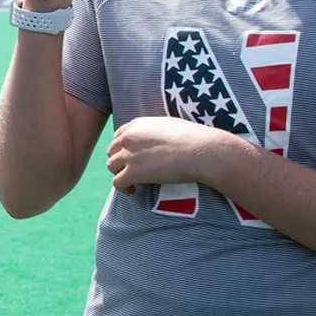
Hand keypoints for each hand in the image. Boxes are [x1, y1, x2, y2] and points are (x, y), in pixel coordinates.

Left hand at [106, 116, 246, 193]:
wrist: (203, 151)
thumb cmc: (195, 139)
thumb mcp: (170, 125)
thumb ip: (155, 130)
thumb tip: (157, 140)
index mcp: (138, 124)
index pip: (119, 136)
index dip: (123, 148)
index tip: (131, 157)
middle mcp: (129, 137)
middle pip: (112, 151)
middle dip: (120, 161)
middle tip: (131, 170)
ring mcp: (129, 155)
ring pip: (112, 166)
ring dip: (120, 174)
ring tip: (133, 182)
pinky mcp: (133, 172)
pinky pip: (117, 183)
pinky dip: (123, 188)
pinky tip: (133, 191)